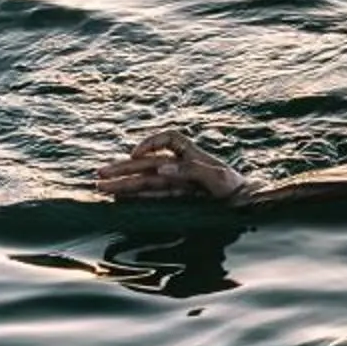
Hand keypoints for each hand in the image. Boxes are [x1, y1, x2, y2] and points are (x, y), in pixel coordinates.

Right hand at [96, 130, 250, 202]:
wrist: (247, 206)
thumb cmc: (235, 189)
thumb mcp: (216, 178)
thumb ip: (190, 171)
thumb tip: (161, 168)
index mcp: (192, 154)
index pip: (168, 139)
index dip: (150, 143)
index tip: (136, 154)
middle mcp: (182, 166)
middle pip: (147, 164)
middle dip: (124, 168)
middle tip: (98, 175)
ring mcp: (178, 182)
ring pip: (146, 181)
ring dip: (124, 184)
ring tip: (101, 187)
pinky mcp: (178, 197)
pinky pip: (153, 195)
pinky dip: (137, 196)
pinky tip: (121, 197)